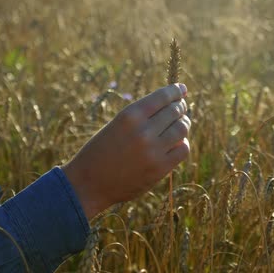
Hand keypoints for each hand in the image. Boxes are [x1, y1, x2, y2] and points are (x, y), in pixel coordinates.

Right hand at [61, 83, 190, 219]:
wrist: (89, 183)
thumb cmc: (101, 151)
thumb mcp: (117, 125)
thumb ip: (141, 116)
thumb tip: (172, 104)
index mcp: (129, 116)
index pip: (162, 96)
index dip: (176, 91)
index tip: (182, 89)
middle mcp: (143, 131)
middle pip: (175, 111)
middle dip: (181, 106)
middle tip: (182, 106)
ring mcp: (153, 150)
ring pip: (182, 129)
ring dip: (184, 123)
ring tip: (182, 122)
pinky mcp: (160, 169)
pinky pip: (183, 149)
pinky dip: (183, 143)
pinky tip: (177, 142)